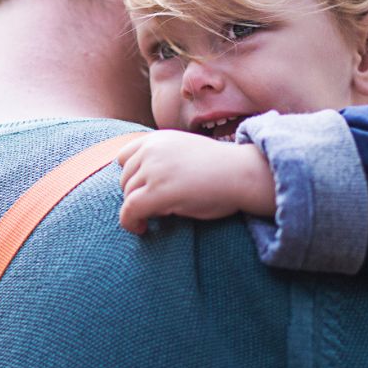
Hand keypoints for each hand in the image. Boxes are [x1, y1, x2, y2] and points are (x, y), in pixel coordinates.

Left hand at [115, 130, 275, 233]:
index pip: (124, 157)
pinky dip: (130, 223)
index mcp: (158, 139)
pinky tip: (142, 229)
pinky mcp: (157, 192)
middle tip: (157, 207)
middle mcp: (152, 150)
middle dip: (136, 195)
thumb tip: (140, 184)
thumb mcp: (185, 152)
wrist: (243, 174)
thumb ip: (163, 159)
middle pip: (124, 179)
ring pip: (127, 196)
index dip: (131, 177)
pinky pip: (129, 210)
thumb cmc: (221, 169)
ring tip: (155, 217)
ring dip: (137, 210)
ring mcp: (153, 170)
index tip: (143, 190)